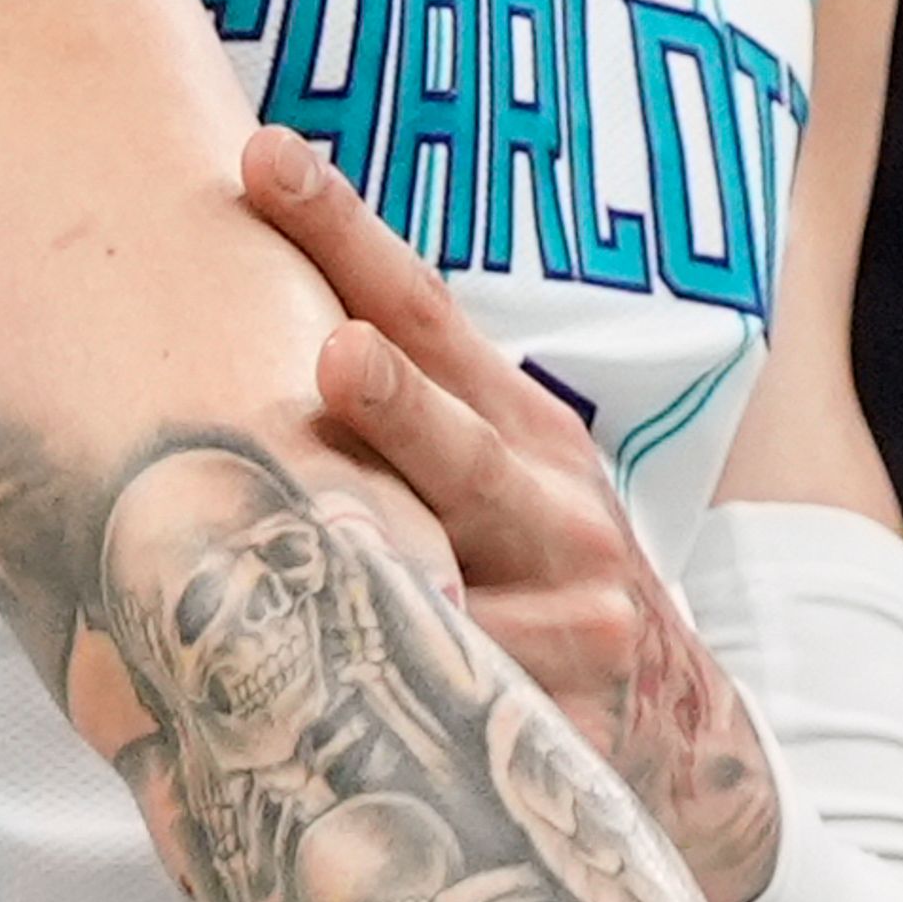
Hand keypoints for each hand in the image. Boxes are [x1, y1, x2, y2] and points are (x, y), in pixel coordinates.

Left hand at [242, 127, 783, 901]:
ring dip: (387, 569)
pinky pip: (461, 710)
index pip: (422, 309)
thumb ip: (397, 412)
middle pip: (457, 446)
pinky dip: (396, 705)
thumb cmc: (536, 580)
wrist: (678, 742)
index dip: (345, 232)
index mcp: (520, 427)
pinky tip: (324, 703)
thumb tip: (224, 316)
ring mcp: (569, 617)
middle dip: (396, 402)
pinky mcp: (559, 722)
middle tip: (339, 355)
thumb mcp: (494, 480)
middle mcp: (552, 507)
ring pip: (459, 588)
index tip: (268, 159)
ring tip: (326, 550)